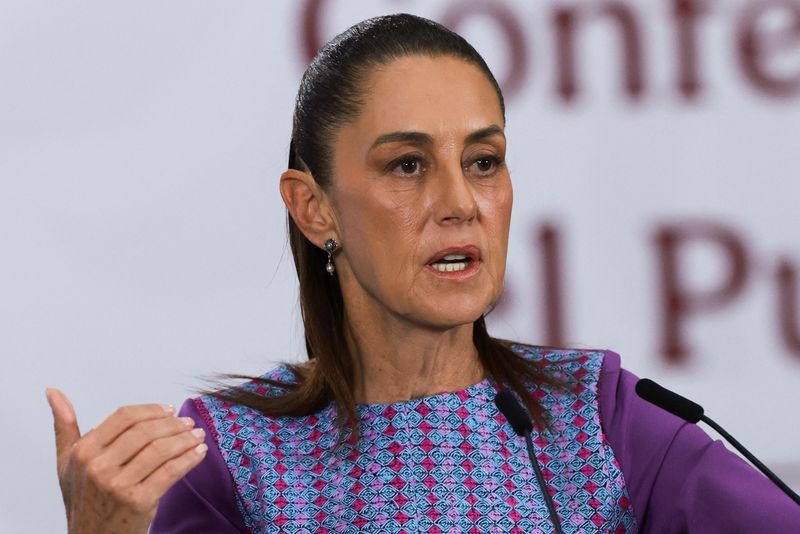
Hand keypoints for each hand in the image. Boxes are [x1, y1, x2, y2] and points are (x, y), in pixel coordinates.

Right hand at [46, 388, 207, 533]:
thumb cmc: (84, 499)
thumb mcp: (67, 463)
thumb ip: (64, 427)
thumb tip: (53, 391)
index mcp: (83, 452)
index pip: (125, 417)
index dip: (151, 410)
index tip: (169, 410)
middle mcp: (98, 467)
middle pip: (146, 431)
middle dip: (172, 424)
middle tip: (187, 422)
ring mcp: (119, 485)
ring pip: (161, 449)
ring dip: (185, 439)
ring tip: (197, 435)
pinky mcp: (139, 501)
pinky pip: (171, 471)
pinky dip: (189, 459)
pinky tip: (198, 453)